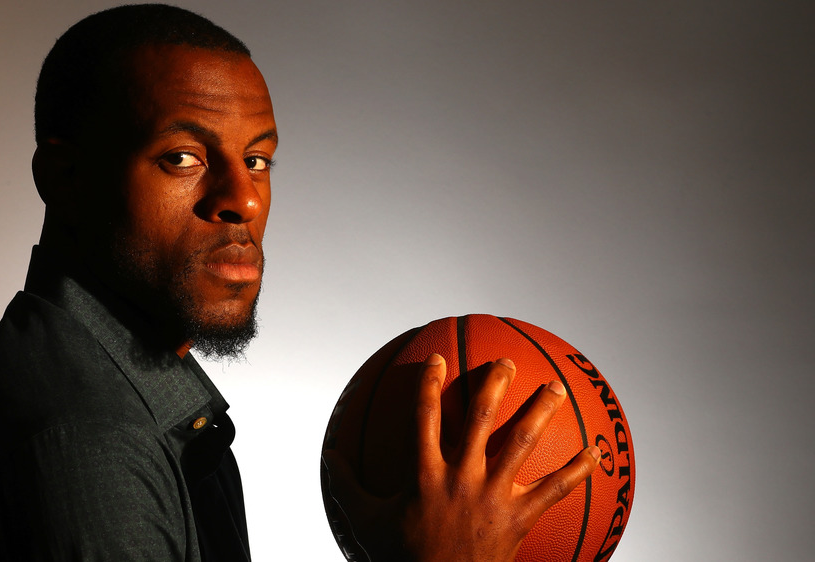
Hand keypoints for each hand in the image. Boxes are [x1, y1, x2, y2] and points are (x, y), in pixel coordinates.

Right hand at [323, 354, 601, 560]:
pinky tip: (598, 452)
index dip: (429, 383)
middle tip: (507, 363)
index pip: (424, 416)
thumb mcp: (365, 523)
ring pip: (522, 444)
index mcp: (424, 474)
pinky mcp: (520, 518)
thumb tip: (329, 456)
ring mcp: (493, 496)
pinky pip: (555, 489)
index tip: (437, 359)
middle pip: (480, 418)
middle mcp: (461, 477)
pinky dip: (578, 470)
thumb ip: (347, 487)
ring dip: (542, 412)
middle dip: (494, 384)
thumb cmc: (400, 559)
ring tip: (557, 388)